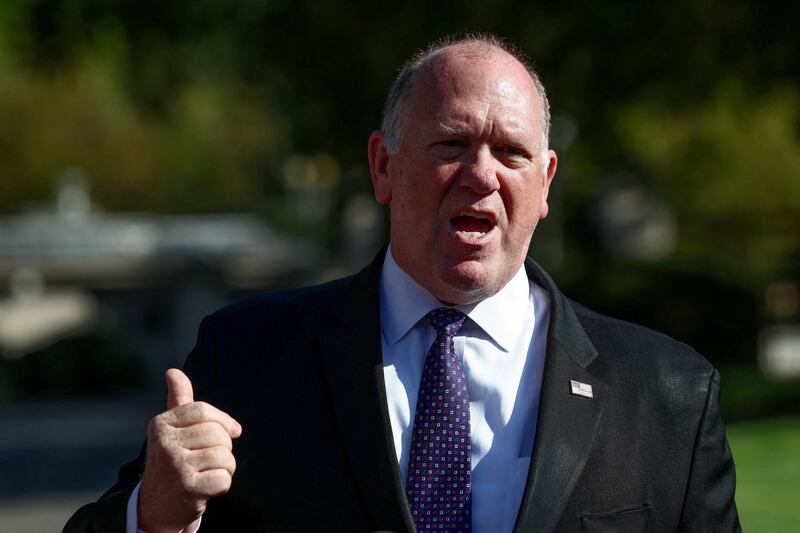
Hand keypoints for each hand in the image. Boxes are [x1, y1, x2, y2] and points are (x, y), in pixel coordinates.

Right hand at [138, 369, 241, 532]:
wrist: (155, 507)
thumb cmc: (171, 461)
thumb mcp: (170, 430)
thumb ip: (177, 401)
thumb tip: (173, 371)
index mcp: (160, 425)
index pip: (204, 411)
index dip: (224, 421)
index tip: (233, 431)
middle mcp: (164, 443)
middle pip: (218, 433)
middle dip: (224, 447)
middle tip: (211, 460)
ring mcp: (175, 466)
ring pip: (225, 455)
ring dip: (225, 467)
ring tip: (209, 473)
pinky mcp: (188, 488)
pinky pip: (224, 478)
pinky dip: (223, 485)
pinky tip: (208, 488)